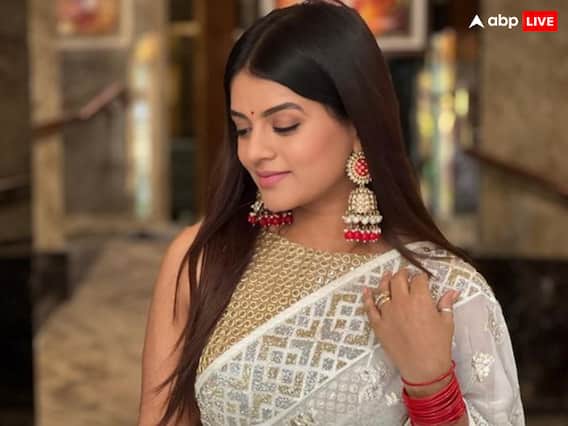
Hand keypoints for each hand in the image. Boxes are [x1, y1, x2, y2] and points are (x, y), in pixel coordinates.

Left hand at [362, 268, 459, 384]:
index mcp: (420, 299)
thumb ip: (447, 303)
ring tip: (387, 275)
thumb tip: (453, 291)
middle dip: (402, 274)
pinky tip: (366, 290)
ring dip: (385, 280)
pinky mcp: (378, 324)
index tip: (422, 277)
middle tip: (405, 273)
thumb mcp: (447, 322)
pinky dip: (367, 298)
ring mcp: (387, 312)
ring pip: (383, 290)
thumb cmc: (438, 345)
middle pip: (398, 280)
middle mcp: (402, 302)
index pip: (418, 279)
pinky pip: (370, 307)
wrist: (423, 368)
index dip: (421, 276)